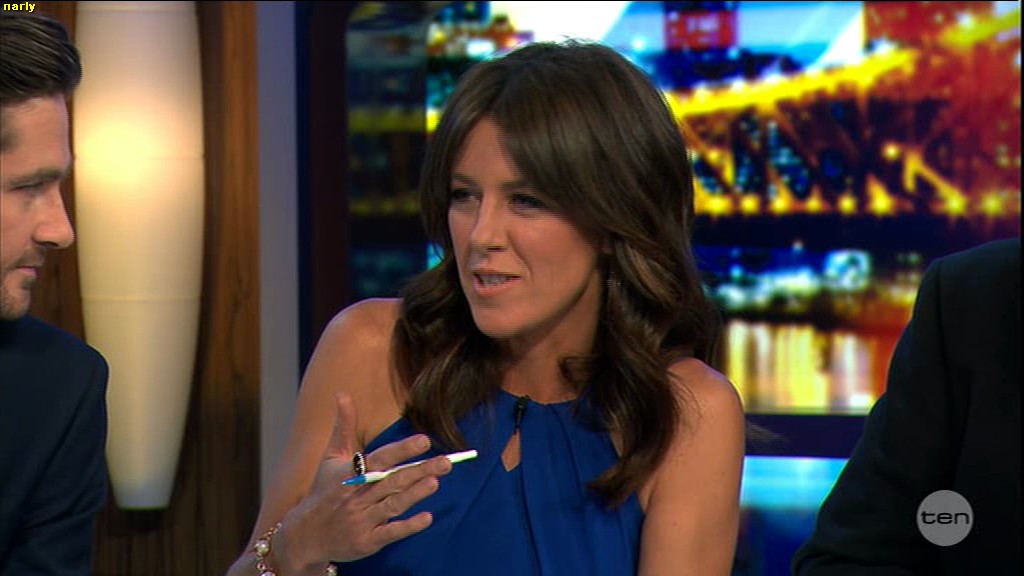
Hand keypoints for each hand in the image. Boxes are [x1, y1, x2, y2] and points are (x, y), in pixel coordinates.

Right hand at [277, 393, 452, 568]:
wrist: (305, 535)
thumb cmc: (323, 490)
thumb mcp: (330, 457)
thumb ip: (343, 426)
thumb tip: (343, 394)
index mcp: (351, 474)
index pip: (380, 459)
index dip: (401, 450)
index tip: (424, 440)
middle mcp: (358, 496)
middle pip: (393, 481)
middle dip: (419, 470)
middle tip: (446, 462)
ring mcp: (363, 519)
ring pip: (393, 504)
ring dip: (415, 494)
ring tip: (436, 482)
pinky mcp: (368, 541)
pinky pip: (391, 532)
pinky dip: (408, 526)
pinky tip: (427, 518)